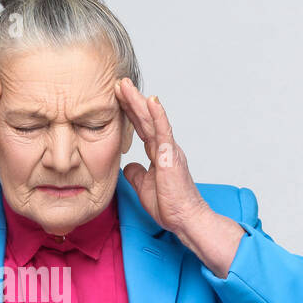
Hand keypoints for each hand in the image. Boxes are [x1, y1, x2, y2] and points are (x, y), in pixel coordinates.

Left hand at [115, 77, 243, 276]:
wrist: (185, 219)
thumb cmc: (170, 206)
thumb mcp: (145, 187)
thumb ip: (137, 174)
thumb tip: (129, 167)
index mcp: (159, 153)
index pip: (141, 127)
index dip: (130, 112)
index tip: (117, 98)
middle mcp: (165, 147)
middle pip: (145, 118)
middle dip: (131, 100)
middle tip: (118, 83)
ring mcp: (169, 149)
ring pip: (152, 120)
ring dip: (138, 101)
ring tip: (125, 86)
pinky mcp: (171, 156)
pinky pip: (164, 132)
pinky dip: (157, 115)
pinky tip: (150, 101)